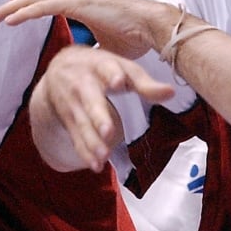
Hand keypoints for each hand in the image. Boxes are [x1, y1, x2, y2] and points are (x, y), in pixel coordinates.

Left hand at [0, 0, 173, 57]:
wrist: (154, 27)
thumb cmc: (137, 36)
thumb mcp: (107, 47)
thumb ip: (93, 51)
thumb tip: (87, 65)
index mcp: (83, 3)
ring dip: (11, 5)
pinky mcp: (81, 4)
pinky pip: (45, 7)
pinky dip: (25, 12)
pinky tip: (9, 21)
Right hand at [30, 45, 174, 172]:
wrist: (59, 67)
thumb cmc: (100, 67)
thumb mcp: (122, 67)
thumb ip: (144, 82)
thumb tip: (171, 92)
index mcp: (100, 66)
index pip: (107, 69)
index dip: (113, 74)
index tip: (119, 82)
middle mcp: (83, 85)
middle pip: (91, 102)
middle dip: (99, 117)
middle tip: (108, 131)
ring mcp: (73, 104)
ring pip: (82, 124)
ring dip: (92, 141)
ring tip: (104, 156)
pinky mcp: (68, 120)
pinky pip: (76, 137)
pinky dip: (85, 152)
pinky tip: (95, 165)